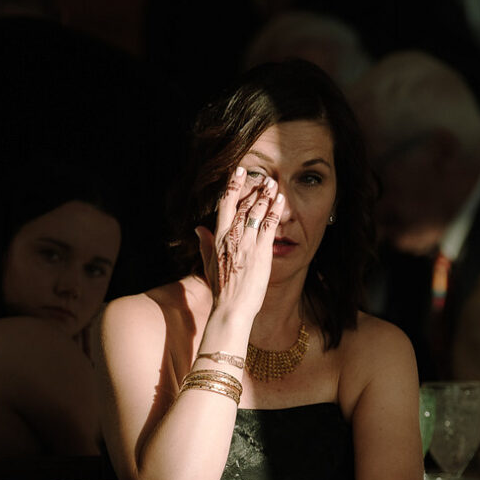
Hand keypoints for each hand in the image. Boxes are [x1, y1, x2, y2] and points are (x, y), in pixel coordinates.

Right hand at [195, 166, 279, 318]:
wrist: (232, 307)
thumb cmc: (222, 289)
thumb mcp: (209, 263)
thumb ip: (205, 243)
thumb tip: (198, 229)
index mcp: (218, 237)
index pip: (225, 204)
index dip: (233, 186)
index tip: (238, 171)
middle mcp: (232, 236)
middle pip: (244, 205)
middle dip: (254, 188)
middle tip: (264, 177)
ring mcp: (247, 243)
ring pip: (257, 212)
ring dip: (266, 195)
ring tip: (273, 184)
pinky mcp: (261, 252)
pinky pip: (270, 226)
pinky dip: (275, 211)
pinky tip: (281, 200)